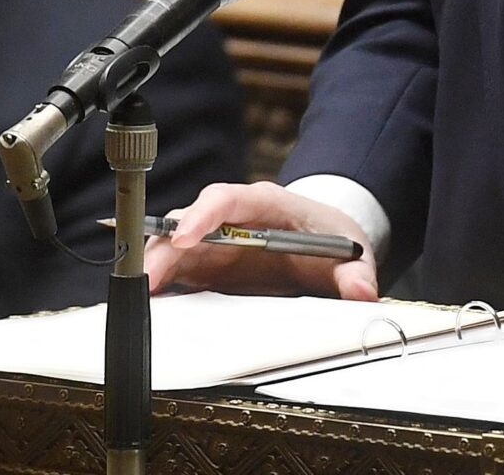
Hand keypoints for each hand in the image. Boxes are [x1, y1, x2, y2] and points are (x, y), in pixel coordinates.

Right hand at [141, 182, 379, 298]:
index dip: (203, 214)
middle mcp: (233, 218)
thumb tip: (363, 292)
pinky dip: (163, 285)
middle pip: (189, 222)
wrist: (326, 241)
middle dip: (166, 246)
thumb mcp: (351, 253)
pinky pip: (178, 271)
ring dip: (155, 267)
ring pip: (175, 246)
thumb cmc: (331, 239)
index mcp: (266, 203)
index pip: (229, 198)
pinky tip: (150, 305)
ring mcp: (216, 242)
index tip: (185, 235)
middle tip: (148, 277)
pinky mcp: (208, 266)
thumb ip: (357, 273)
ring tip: (141, 295)